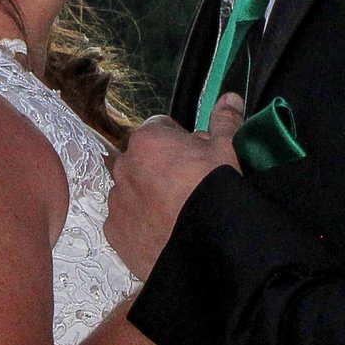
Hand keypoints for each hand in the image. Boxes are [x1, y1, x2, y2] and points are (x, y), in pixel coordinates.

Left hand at [105, 93, 242, 280]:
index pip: (161, 129)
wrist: (206, 247)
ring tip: (175, 213)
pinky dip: (139, 224)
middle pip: (142, 160)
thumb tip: (230, 97)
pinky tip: (162, 232)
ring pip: (131, 190)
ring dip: (146, 196)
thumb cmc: (214, 191)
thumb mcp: (226, 151)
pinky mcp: (114, 233)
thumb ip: (223, 121)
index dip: (181, 142)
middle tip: (188, 187)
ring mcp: (115, 201)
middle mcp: (122, 167)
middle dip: (160, 168)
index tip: (196, 159)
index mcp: (146, 141)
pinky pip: (125, 221)